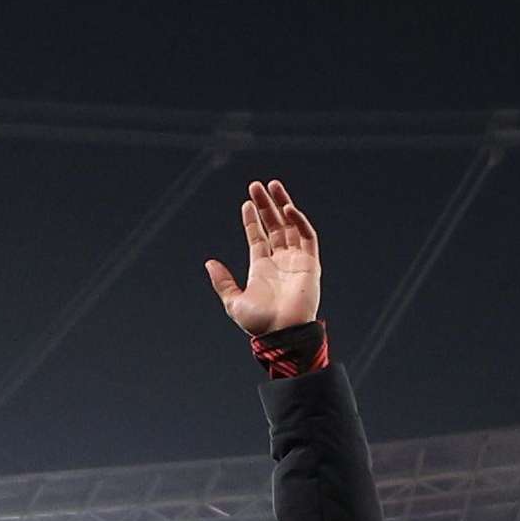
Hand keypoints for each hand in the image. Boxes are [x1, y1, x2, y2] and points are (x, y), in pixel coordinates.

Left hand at [202, 179, 319, 337]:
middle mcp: (280, 261)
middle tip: (256, 185)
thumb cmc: (259, 324)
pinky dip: (299, 221)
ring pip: (290, 226)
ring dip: (282, 205)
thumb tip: (209, 263)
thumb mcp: (233, 302)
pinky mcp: (310, 263)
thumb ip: (222, 282)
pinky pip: (307, 237)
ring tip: (272, 186)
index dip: (253, 220)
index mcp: (261, 268)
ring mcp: (296, 260)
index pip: (258, 237)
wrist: (282, 334)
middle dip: (266, 205)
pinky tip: (287, 208)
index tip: (246, 203)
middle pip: (274, 226)